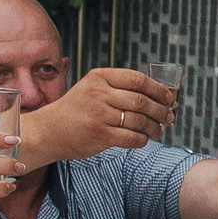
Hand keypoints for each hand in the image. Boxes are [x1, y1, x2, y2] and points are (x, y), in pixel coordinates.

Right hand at [20, 68, 178, 165]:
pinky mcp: (99, 135)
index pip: (137, 79)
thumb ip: (116, 88)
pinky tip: (144, 140)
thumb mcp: (91, 89)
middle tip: (169, 118)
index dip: (158, 89)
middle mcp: (99, 94)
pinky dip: (142, 140)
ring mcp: (99, 114)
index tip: (168, 98)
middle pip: (141, 101)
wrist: (48, 131)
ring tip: (159, 131)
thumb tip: (155, 96)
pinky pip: (131, 138)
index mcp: (99, 78)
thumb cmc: (75, 111)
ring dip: (154, 128)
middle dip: (161, 111)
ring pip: (139, 120)